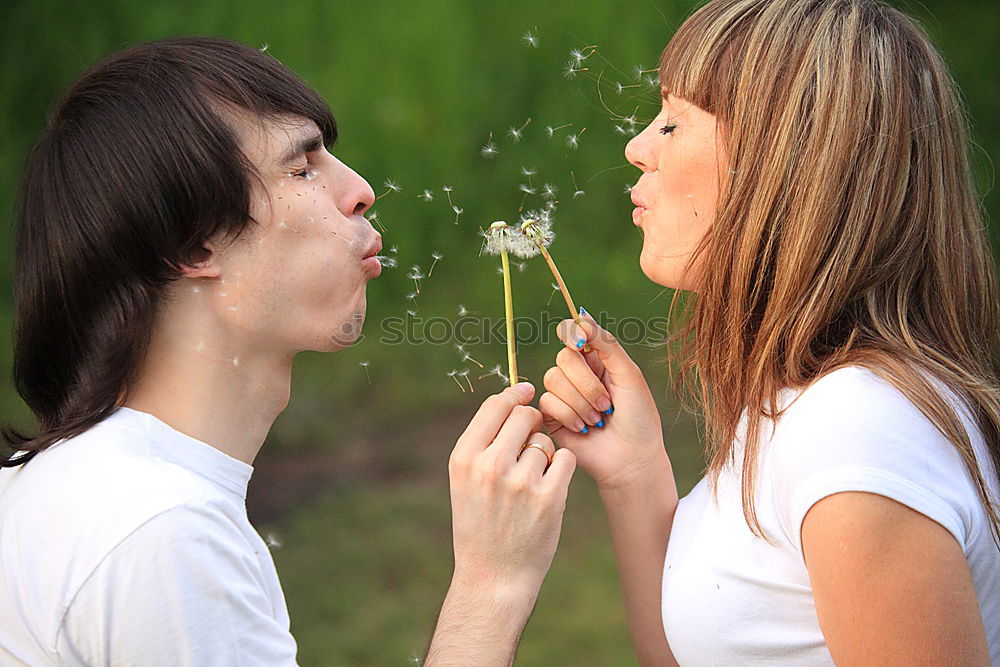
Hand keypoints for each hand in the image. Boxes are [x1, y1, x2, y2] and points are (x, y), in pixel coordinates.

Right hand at [447, 382, 576, 599]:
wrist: (494, 577)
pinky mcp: (549, 498)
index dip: (514, 394)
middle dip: (533, 422)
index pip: (495, 405)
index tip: (526, 391)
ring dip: (545, 454)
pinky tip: (549, 487)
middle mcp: (490, 466)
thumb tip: (514, 400)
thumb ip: (483, 442)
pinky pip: (565, 460)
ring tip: (531, 481)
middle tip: (532, 439)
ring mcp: (521, 482)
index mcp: (464, 458)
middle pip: (525, 415)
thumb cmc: (480, 525)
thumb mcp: (465, 481)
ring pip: (546, 440)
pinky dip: (561, 469)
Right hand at [539, 309, 666, 492]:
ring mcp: (563, 396)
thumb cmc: (638, 418)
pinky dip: (569, 415)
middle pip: (563, 358)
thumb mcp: (629, 375)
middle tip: (607, 404)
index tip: (580, 344)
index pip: (575, 336)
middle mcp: (578, 376)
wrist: (631, 459)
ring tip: (598, 420)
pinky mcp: (551, 417)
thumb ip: (606, 344)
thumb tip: (582, 314)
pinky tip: (584, 429)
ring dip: (580, 402)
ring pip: (553, 380)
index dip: (574, 337)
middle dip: (587, 383)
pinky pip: (547, 402)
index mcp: (597, 362)